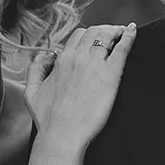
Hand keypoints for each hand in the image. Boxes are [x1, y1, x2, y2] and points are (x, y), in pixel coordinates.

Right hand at [25, 23, 135, 153]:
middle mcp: (78, 58)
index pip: (78, 37)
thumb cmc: (48, 119)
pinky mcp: (110, 75)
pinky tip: (133, 31)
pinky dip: (129, 37)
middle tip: (112, 34)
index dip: (88, 36)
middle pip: (93, 32)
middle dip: (103, 30)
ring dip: (116, 31)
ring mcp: (94, 64)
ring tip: (122, 33)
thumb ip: (35, 70)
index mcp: (62, 61)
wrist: (62, 134)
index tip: (94, 41)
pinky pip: (122, 48)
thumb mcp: (31, 92)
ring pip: (107, 35)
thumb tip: (45, 56)